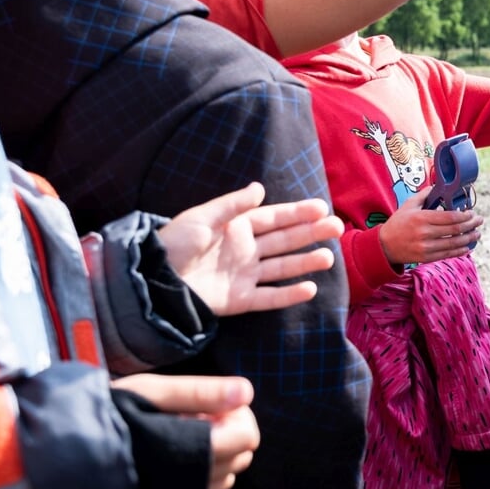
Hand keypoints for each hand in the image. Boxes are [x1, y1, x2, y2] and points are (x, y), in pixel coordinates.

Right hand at [113, 374, 260, 488]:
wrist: (56, 463)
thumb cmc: (102, 419)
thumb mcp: (149, 393)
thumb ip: (201, 392)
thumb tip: (246, 390)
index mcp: (196, 449)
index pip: (247, 434)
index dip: (234, 414)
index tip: (207, 403)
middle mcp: (195, 482)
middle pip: (239, 456)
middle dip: (223, 433)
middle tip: (186, 416)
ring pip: (222, 478)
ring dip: (211, 456)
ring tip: (171, 437)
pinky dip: (197, 480)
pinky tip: (168, 462)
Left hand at [159, 183, 341, 315]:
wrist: (153, 282)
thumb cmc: (173, 246)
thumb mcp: (200, 219)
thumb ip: (231, 206)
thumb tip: (260, 188)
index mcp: (236, 228)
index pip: (273, 218)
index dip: (297, 213)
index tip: (321, 208)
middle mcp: (245, 250)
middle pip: (284, 241)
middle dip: (311, 234)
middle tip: (337, 228)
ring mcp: (244, 276)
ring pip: (282, 268)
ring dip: (305, 262)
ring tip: (329, 257)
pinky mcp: (239, 300)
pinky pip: (269, 297)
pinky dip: (289, 295)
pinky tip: (309, 289)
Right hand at [379, 187, 482, 264]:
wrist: (384, 246)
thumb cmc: (398, 223)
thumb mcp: (408, 205)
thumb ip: (424, 195)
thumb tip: (439, 185)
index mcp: (421, 218)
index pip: (450, 217)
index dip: (465, 216)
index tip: (472, 213)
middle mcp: (424, 233)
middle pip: (455, 229)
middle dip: (471, 225)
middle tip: (479, 221)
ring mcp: (426, 247)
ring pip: (454, 243)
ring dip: (469, 238)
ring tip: (477, 233)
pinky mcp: (427, 258)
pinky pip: (448, 254)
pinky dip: (460, 250)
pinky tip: (468, 246)